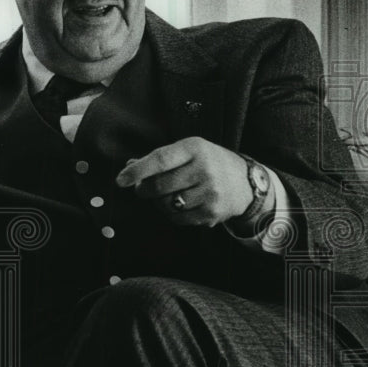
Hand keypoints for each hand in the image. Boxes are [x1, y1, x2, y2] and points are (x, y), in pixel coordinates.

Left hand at [115, 136, 253, 227]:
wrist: (246, 182)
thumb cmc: (208, 163)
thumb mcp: (188, 151)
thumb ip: (160, 158)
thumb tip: (129, 166)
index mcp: (195, 148)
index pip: (160, 159)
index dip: (138, 171)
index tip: (121, 180)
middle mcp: (204, 169)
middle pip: (160, 185)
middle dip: (144, 190)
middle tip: (143, 189)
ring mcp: (210, 192)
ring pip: (166, 204)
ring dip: (158, 203)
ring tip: (166, 196)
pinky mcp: (212, 212)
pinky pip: (178, 218)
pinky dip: (171, 214)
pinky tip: (180, 205)